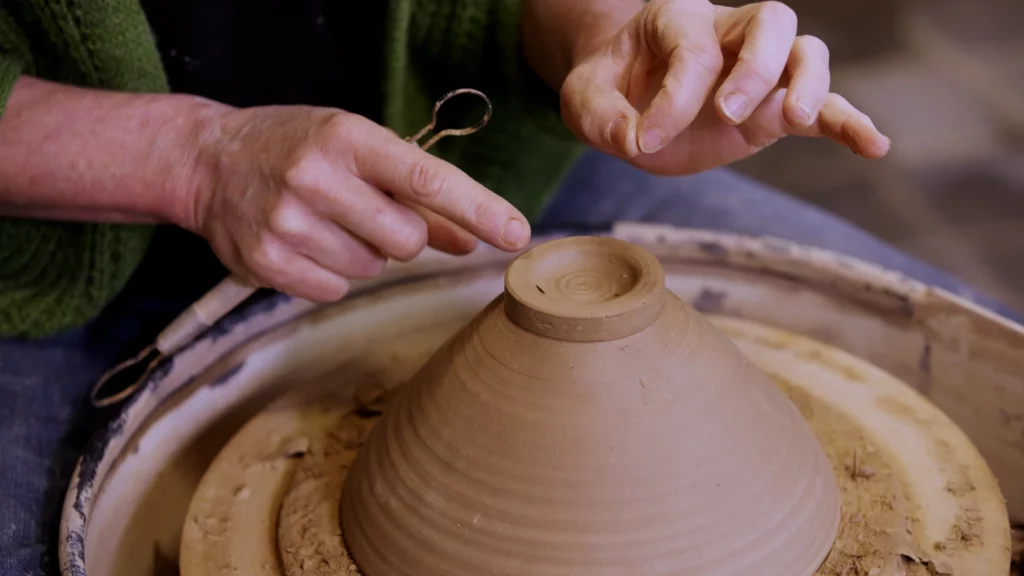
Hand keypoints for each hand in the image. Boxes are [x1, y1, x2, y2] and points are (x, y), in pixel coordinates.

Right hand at [186, 105, 530, 301]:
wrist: (210, 162)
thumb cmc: (300, 149)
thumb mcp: (359, 151)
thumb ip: (417, 196)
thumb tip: (471, 240)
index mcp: (347, 138)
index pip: (426, 177)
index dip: (477, 208)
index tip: (516, 233)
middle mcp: (315, 177)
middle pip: (406, 239)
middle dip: (402, 235)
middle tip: (369, 213)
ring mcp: (287, 222)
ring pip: (371, 268)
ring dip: (363, 253)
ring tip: (328, 222)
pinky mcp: (266, 262)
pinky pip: (335, 290)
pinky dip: (332, 274)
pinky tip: (307, 243)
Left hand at [559, 0, 890, 174]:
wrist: (625, 96)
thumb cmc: (608, 87)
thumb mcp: (584, 100)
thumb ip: (603, 117)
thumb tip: (640, 140)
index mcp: (679, 20)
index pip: (692, 51)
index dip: (672, 98)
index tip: (642, 142)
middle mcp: (728, 35)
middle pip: (772, 22)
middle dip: (757, 67)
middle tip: (728, 114)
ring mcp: (759, 72)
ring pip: (806, 53)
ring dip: (806, 86)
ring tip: (792, 120)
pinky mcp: (773, 110)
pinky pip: (824, 108)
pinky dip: (849, 124)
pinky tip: (873, 146)